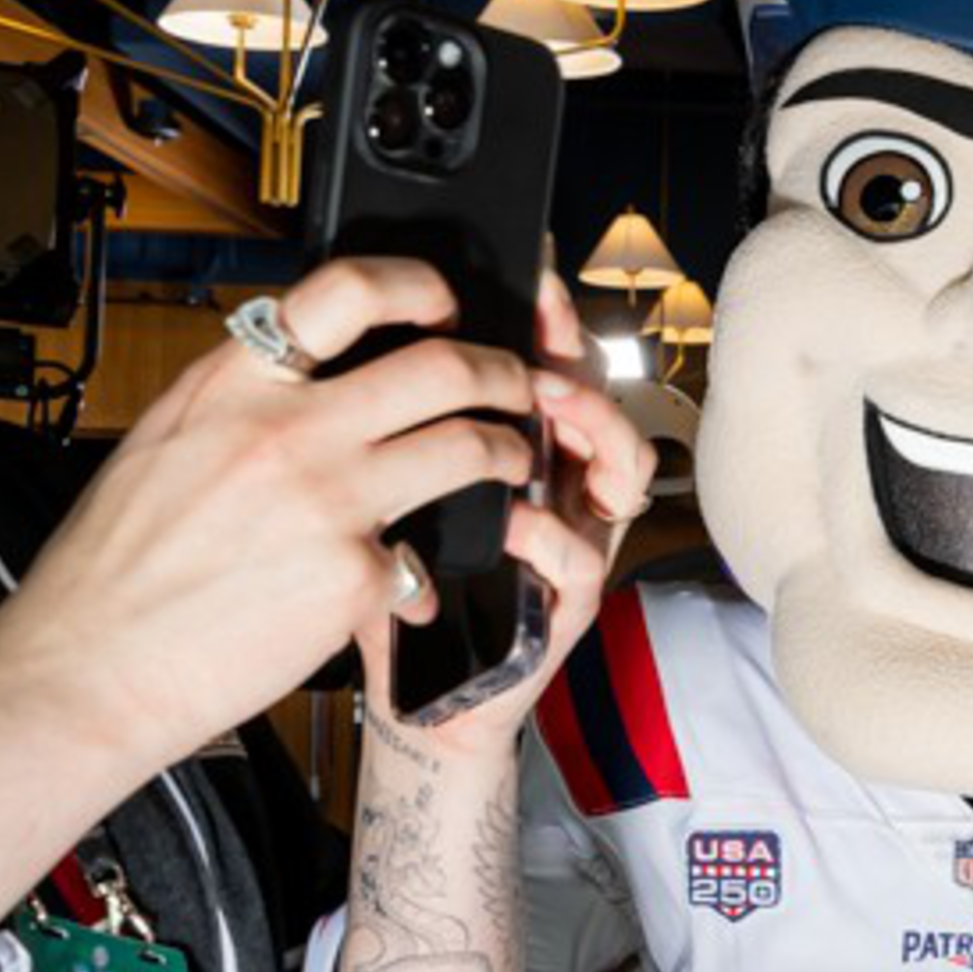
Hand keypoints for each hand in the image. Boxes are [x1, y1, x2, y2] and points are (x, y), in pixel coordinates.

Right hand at [0, 258, 605, 777]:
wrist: (86, 668)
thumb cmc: (111, 571)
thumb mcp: (165, 443)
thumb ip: (242, 403)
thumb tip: (309, 380)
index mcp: (229, 384)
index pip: (343, 292)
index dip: (414, 283)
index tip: (441, 299)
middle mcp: (285, 430)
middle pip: (439, 367)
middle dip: (500, 372)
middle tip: (514, 386)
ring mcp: (328, 502)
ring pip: (465, 448)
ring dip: (507, 451)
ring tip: (509, 462)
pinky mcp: (355, 576)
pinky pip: (421, 558)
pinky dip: (427, 573)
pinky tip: (415, 588)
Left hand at [357, 272, 655, 754]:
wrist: (415, 699)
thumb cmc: (383, 595)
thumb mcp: (368, 494)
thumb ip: (377, 429)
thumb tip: (352, 343)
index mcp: (505, 447)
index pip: (540, 360)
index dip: (543, 314)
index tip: (526, 272)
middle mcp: (552, 483)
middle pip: (592, 392)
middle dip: (571, 351)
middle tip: (542, 330)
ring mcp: (570, 536)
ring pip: (620, 461)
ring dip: (591, 425)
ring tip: (550, 409)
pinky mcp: (568, 599)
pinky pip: (581, 552)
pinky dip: (550, 532)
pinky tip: (514, 520)